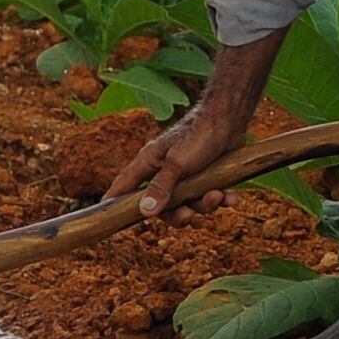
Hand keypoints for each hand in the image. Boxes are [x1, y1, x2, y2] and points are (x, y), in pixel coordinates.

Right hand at [107, 37, 276, 213]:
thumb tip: (144, 211)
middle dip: (178, 214)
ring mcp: (186, 175)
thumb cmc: (199, 134)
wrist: (230, 118)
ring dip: (205, 204)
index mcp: (149, 163)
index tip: (107, 220)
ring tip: (216, 195)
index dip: (115, 203)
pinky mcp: (206, 177)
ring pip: (189, 204)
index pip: (124, 187)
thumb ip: (161, 187)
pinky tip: (232, 199)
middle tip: (189, 215)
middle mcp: (164, 171)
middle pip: (163, 206)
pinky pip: (209, 197)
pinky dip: (221, 199)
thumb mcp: (177, 164)